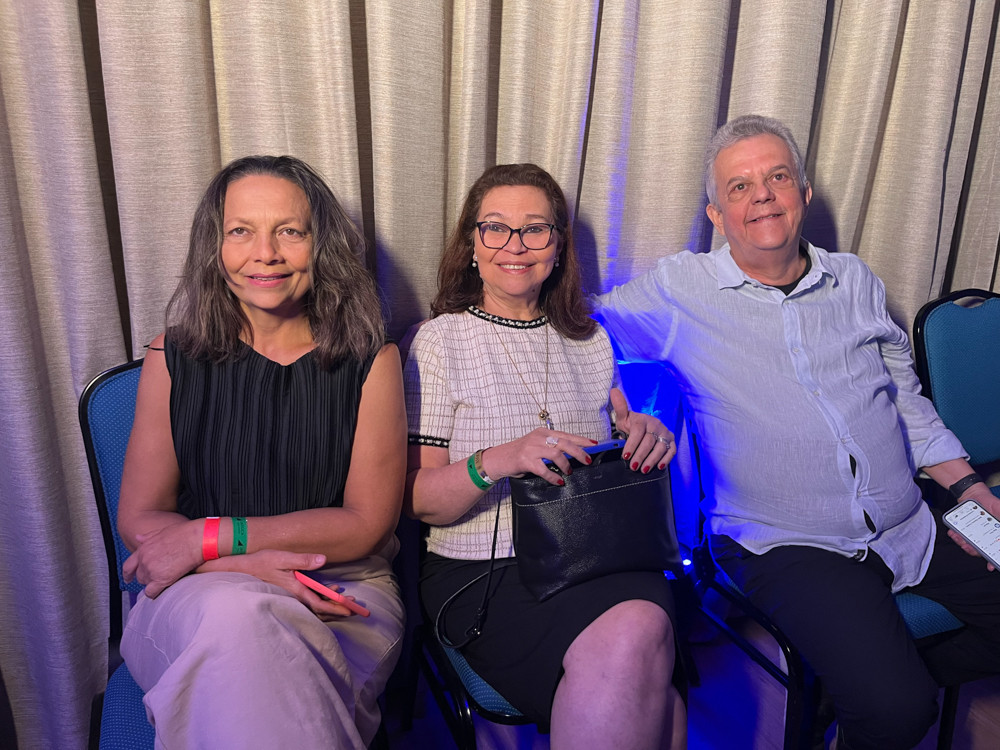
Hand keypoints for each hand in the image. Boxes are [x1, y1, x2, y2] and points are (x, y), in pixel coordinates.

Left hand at [122, 518, 202, 597]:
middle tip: (159, 575)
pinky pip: (151, 593)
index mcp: (143, 549)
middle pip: (140, 576)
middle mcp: (145, 560)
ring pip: (146, 584)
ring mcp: (152, 570)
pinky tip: (163, 588)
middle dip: (147, 577)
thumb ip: (148, 537)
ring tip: (166, 578)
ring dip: (154, 583)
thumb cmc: (184, 533)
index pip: (129, 566)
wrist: (197, 539)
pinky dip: (156, 593)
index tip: (128, 578)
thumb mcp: (162, 531)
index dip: (128, 574)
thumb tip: (137, 537)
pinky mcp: (162, 579)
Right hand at [200, 550, 361, 617]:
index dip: (336, 606)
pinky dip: (318, 599)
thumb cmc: (258, 563)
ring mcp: (289, 597)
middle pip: (319, 608)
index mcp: (295, 590)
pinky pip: (305, 601)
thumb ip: (303, 560)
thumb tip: (323, 560)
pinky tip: (323, 590)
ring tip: (343, 596)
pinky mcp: (285, 593)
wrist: (236, 570)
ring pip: (313, 606)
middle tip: (354, 606)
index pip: (319, 603)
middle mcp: (293, 597)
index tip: (350, 609)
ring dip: (329, 603)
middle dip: (337, 607)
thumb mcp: (281, 557)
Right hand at [481, 427, 596, 485]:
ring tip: (569, 471)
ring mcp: (531, 449)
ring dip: (566, 464)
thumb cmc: (520, 453)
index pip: (566, 435)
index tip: (594, 444)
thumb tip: (573, 454)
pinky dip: (554, 476)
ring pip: (556, 454)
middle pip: (564, 443)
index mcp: (543, 433)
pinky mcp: (526, 461)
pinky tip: (559, 481)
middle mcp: (538, 438)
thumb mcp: (537, 445)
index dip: (581, 440)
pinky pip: (544, 469)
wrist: (499, 458)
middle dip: (579, 452)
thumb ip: (552, 447)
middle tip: (588, 460)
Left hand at [611, 388, 675, 472]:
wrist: (645, 426)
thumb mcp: (624, 417)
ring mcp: (665, 433)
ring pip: (660, 447)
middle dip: (640, 455)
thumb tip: (613, 390)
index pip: (638, 432)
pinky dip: (666, 459)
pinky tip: (659, 467)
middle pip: (649, 442)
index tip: (625, 456)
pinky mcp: (672, 441)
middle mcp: (656, 425)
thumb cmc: (632, 424)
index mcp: (643, 419)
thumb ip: (620, 407)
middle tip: (633, 466)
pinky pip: (672, 451)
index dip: (632, 445)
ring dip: (652, 460)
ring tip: (643, 470)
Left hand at [947, 485, 999, 571]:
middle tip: (968, 546)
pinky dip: (957, 537)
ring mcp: (978, 536)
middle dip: (975, 551)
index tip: (990, 565)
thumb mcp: (999, 508)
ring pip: (972, 547)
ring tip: (958, 537)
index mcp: (998, 536)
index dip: (994, 560)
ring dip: (964, 544)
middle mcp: (990, 538)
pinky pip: (962, 539)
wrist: (973, 494)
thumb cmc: (991, 502)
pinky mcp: (967, 532)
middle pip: (984, 552)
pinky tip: (953, 533)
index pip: (997, 551)